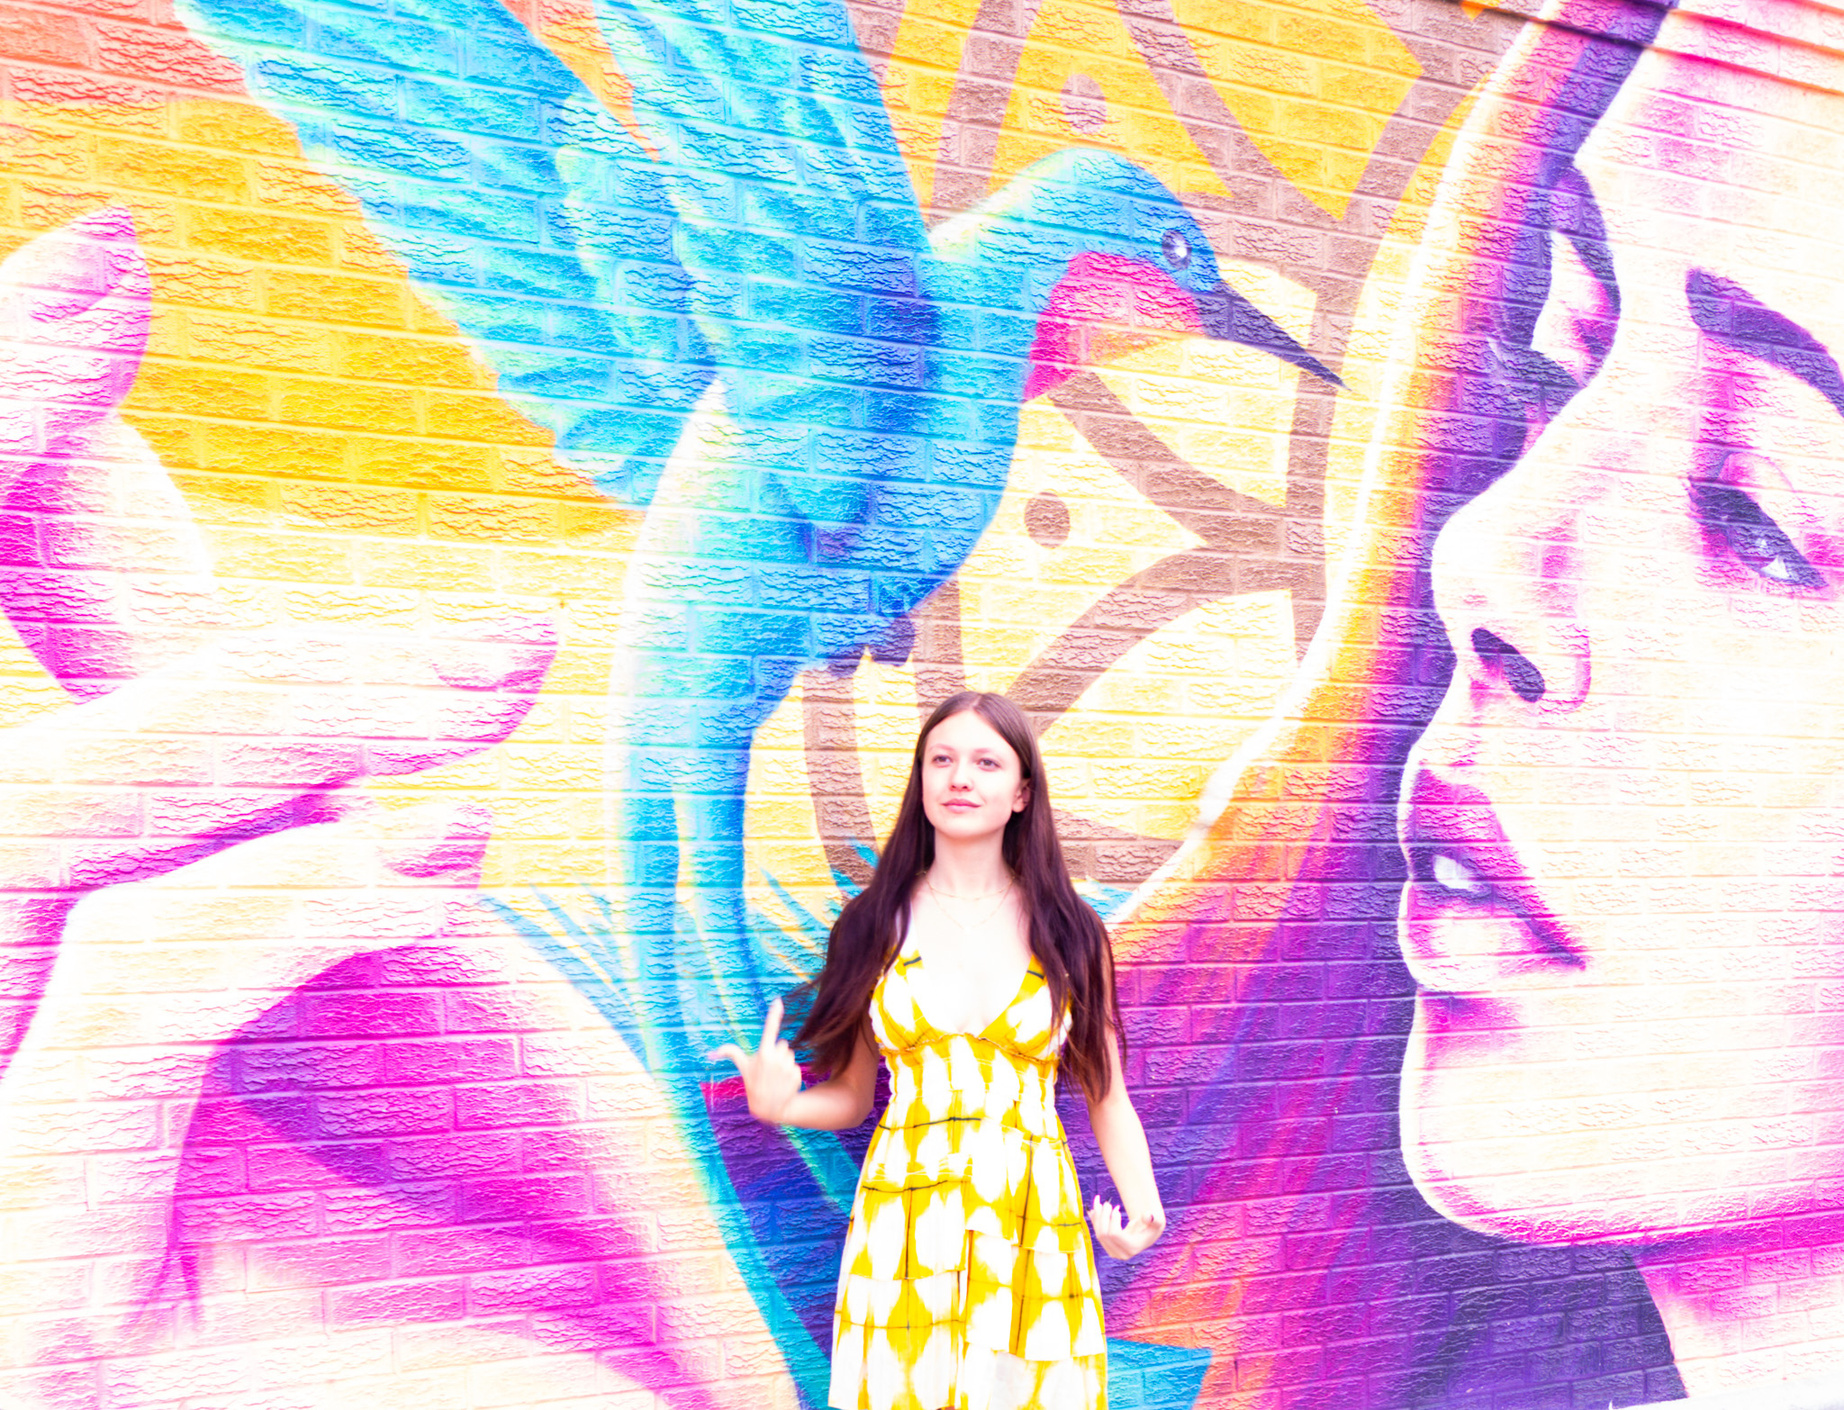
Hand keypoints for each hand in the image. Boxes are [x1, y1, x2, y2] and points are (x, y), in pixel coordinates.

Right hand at [706, 997, 802, 1124]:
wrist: (770, 1109)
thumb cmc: (754, 1084)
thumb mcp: (743, 1068)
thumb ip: (730, 1053)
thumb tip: (709, 1054)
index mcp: (763, 1053)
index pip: (769, 1028)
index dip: (774, 1014)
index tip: (778, 1000)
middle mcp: (776, 1058)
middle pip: (782, 1044)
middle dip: (776, 1053)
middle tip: (768, 1068)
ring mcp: (788, 1066)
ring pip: (789, 1054)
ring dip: (784, 1063)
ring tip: (775, 1077)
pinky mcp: (797, 1074)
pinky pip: (796, 1067)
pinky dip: (791, 1074)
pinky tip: (783, 1083)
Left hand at [1089, 1196, 1165, 1259]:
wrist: (1146, 1233)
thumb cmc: (1152, 1226)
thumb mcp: (1156, 1221)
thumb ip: (1154, 1219)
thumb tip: (1148, 1216)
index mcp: (1133, 1247)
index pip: (1115, 1234)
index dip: (1113, 1220)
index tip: (1116, 1209)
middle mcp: (1121, 1253)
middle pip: (1104, 1235)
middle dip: (1103, 1216)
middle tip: (1106, 1203)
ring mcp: (1113, 1252)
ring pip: (1099, 1234)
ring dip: (1097, 1217)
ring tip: (1099, 1203)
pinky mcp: (1108, 1247)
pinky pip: (1097, 1233)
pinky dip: (1095, 1220)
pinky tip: (1094, 1209)